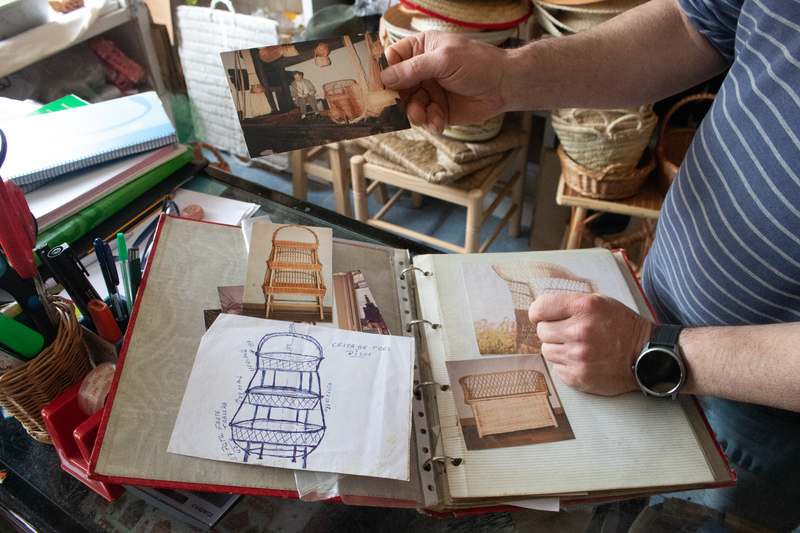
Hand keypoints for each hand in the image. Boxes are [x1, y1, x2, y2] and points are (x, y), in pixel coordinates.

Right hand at [380, 31, 508, 133]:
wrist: (504, 86)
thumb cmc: (478, 63)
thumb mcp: (444, 60)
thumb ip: (414, 68)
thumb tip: (386, 77)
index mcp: (421, 49)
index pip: (392, 59)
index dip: (384, 73)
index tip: (378, 88)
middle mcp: (422, 70)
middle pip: (397, 87)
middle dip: (398, 100)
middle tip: (400, 109)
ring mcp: (430, 90)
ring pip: (409, 105)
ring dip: (414, 113)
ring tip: (423, 117)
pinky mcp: (438, 110)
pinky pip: (425, 118)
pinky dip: (429, 122)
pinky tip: (438, 123)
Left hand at [528, 293, 653, 395]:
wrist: (646, 356)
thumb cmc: (621, 326)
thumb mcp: (600, 302)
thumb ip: (569, 303)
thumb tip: (538, 311)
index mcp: (583, 307)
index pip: (539, 308)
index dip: (539, 313)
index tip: (543, 316)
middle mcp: (579, 331)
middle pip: (541, 331)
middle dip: (552, 331)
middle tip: (570, 332)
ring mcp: (578, 356)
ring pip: (546, 350)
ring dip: (559, 348)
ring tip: (579, 347)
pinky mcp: (578, 377)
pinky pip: (556, 368)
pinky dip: (566, 364)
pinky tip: (584, 360)